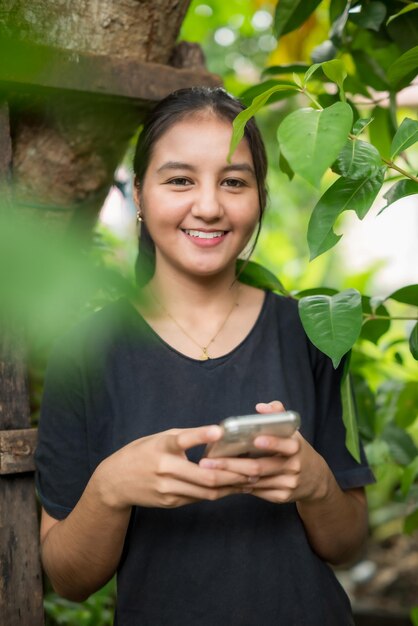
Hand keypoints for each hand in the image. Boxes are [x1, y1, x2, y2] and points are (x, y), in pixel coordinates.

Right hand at [96, 425, 252, 509]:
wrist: (115, 482)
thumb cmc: (141, 453)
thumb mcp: (160, 438)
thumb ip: (185, 438)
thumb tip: (216, 435)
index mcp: (161, 447)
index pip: (182, 440)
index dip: (200, 436)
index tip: (219, 430)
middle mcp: (164, 469)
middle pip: (205, 476)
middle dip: (234, 474)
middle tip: (256, 468)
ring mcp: (168, 489)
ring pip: (206, 491)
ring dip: (231, 486)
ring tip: (252, 480)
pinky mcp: (170, 502)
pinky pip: (199, 498)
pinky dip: (218, 492)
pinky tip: (234, 488)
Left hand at [199, 401, 329, 504]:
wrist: (315, 479)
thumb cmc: (296, 449)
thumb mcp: (292, 431)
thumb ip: (278, 415)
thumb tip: (260, 407)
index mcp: (296, 447)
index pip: (285, 445)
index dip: (271, 443)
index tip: (255, 439)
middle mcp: (293, 467)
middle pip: (259, 467)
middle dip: (232, 465)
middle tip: (208, 461)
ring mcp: (287, 484)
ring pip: (254, 481)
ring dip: (230, 477)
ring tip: (208, 471)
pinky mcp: (281, 497)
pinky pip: (256, 491)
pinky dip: (239, 485)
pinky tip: (222, 480)